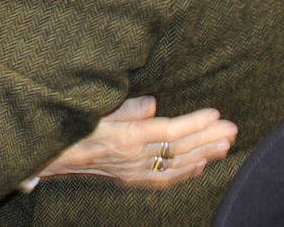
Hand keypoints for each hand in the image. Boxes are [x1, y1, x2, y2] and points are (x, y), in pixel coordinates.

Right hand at [34, 96, 236, 188]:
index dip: (194, 124)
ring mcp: (133, 171)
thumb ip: (125, 109)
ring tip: (225, 145)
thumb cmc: (72, 126)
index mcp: (124, 137)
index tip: (215, 114)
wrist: (51, 155)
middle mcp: (132, 158)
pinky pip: (164, 179)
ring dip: (204, 155)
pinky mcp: (131, 179)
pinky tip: (201, 165)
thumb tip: (153, 103)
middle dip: (208, 139)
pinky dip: (186, 172)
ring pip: (176, 166)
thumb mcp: (93, 110)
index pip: (168, 131)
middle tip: (232, 129)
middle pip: (179, 149)